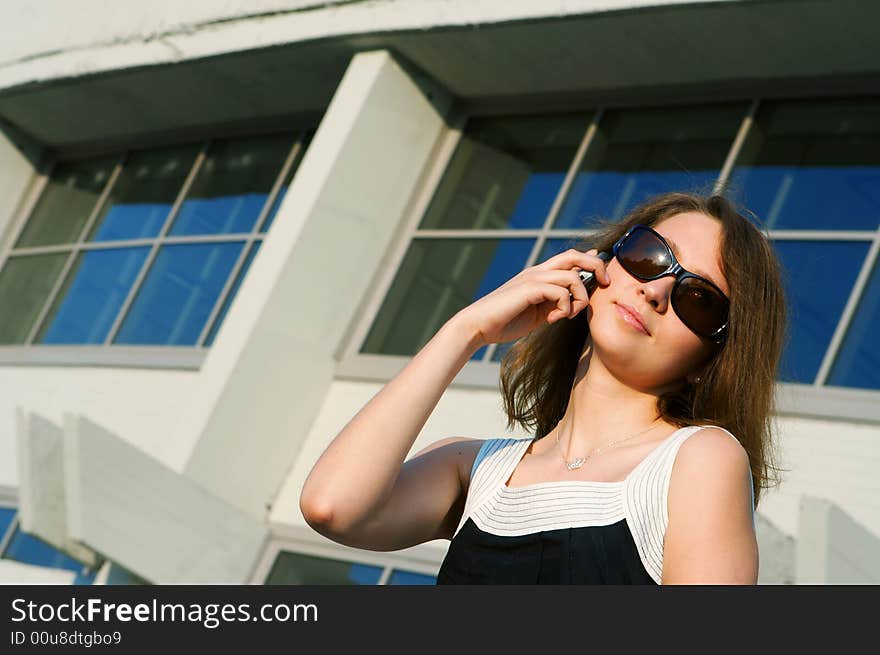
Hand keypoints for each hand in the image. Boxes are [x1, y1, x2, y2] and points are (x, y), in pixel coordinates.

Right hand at [454, 248, 610, 347]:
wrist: (478, 326)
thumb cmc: (504, 322)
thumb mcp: (537, 314)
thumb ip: (554, 305)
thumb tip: (573, 302)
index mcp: (538, 276)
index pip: (569, 259)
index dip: (590, 260)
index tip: (604, 272)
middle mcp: (537, 272)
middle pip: (574, 255)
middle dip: (596, 265)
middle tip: (605, 284)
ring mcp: (533, 278)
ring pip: (572, 275)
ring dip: (580, 297)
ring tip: (569, 315)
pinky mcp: (529, 288)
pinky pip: (561, 291)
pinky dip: (565, 307)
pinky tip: (553, 320)